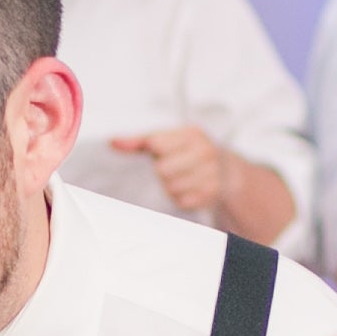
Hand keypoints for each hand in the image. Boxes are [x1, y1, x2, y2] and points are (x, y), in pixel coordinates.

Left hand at [110, 126, 232, 219]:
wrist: (224, 169)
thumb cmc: (186, 152)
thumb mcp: (165, 140)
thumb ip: (138, 141)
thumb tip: (112, 142)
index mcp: (191, 134)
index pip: (157, 144)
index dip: (155, 152)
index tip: (161, 152)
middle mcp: (204, 151)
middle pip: (163, 169)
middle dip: (162, 172)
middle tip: (170, 169)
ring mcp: (211, 172)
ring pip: (172, 187)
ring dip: (170, 187)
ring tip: (178, 180)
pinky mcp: (211, 193)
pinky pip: (183, 201)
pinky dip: (180, 198)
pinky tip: (187, 190)